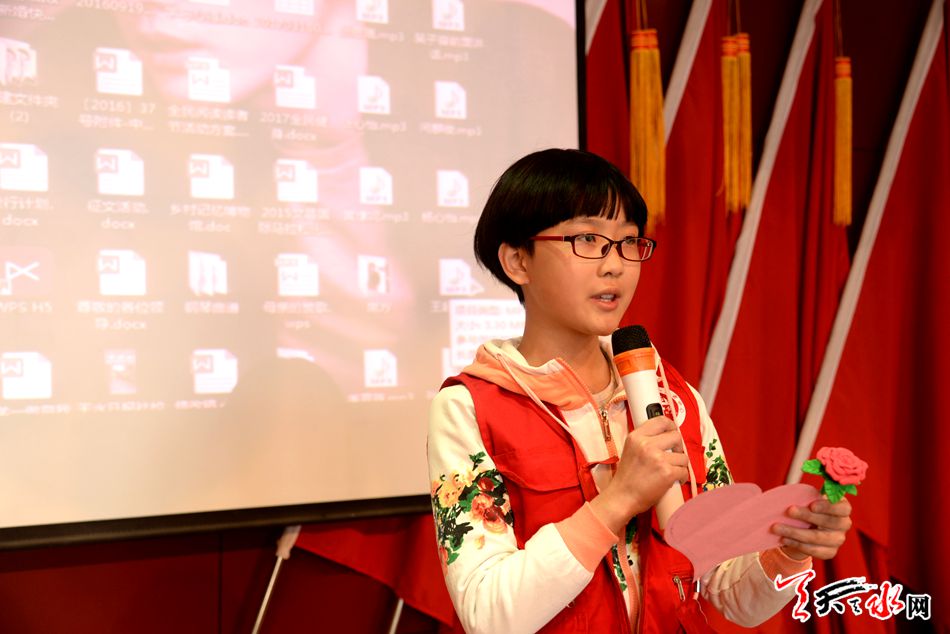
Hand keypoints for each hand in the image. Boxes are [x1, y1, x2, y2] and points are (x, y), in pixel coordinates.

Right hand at [590, 416, 688, 532]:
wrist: (622, 497)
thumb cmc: (626, 477)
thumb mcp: (630, 450)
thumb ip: (645, 440)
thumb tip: (665, 435)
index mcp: (636, 436)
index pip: (661, 420)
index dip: (671, 426)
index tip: (672, 433)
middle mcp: (647, 444)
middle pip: (676, 436)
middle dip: (678, 447)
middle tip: (673, 456)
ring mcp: (658, 458)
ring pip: (683, 456)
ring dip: (680, 465)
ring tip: (671, 471)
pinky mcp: (667, 473)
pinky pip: (684, 470)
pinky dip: (681, 477)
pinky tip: (673, 480)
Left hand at [771, 497, 852, 559]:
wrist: (807, 526)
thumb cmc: (808, 506)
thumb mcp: (808, 498)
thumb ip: (805, 496)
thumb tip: (788, 497)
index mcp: (842, 507)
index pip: (843, 508)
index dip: (828, 507)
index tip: (811, 505)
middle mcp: (844, 524)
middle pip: (829, 522)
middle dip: (807, 516)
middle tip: (789, 511)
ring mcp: (838, 539)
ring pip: (818, 538)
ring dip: (795, 532)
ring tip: (777, 527)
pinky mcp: (830, 552)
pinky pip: (814, 550)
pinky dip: (796, 544)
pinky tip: (784, 538)